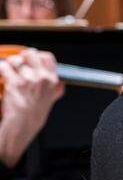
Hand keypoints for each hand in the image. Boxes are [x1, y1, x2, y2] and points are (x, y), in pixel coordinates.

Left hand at [0, 50, 62, 166]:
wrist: (23, 125)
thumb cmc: (34, 114)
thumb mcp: (51, 100)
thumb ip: (56, 89)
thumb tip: (59, 82)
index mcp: (53, 81)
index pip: (47, 57)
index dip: (37, 55)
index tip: (31, 59)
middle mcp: (42, 79)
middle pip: (31, 54)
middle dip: (22, 57)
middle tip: (18, 63)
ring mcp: (28, 80)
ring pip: (16, 60)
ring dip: (10, 63)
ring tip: (9, 70)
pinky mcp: (14, 83)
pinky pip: (5, 67)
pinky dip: (2, 69)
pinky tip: (4, 74)